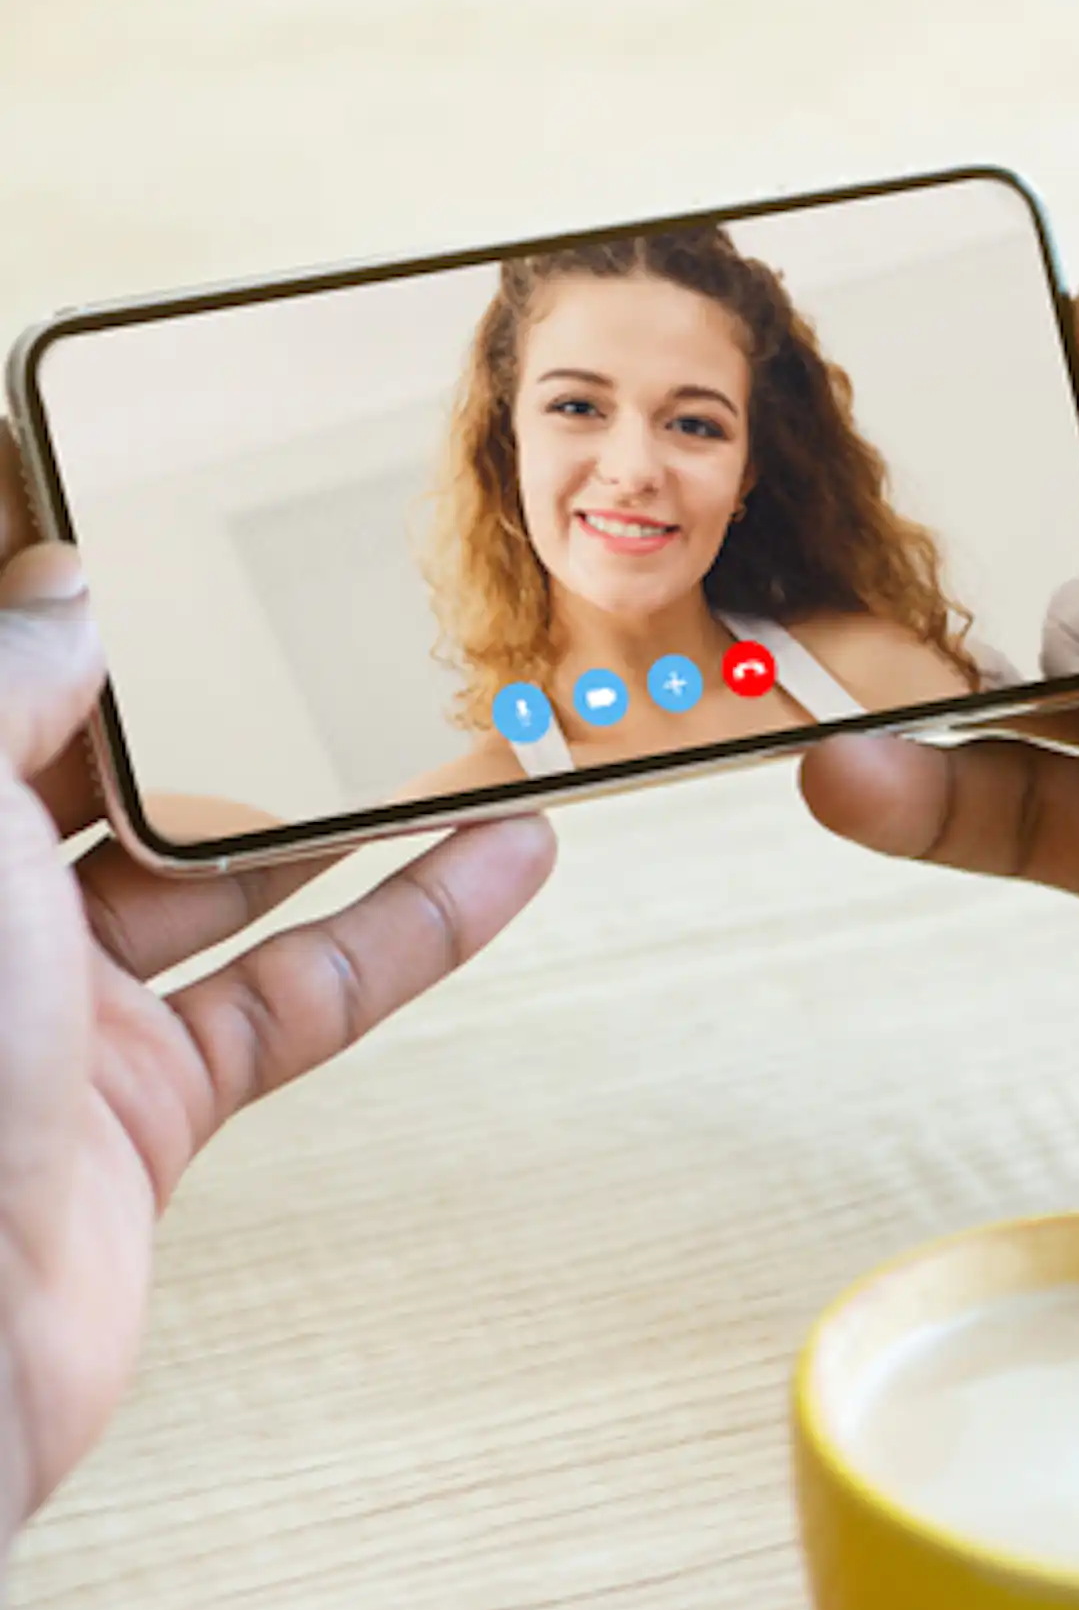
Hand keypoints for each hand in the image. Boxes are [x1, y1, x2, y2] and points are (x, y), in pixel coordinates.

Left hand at [0, 540, 555, 1541]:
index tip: (141, 503)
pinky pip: (299, 992)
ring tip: (455, 720)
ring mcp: (54, 1014)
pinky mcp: (149, 1107)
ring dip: (343, 803)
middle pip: (109, 765)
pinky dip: (409, 927)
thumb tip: (74, 588)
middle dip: (218, 687)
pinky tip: (499, 858)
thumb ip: (5, 688)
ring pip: (227, 877)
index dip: (54, 588)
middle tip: (323, 600)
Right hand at [801, 283, 1078, 1196]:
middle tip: (789, 510)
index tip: (882, 348)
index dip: (1025, 371)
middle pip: (1061, 531)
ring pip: (1019, 678)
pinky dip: (927, 800)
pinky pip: (1022, 813)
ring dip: (905, 666)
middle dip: (939, 519)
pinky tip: (842, 780)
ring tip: (781, 650)